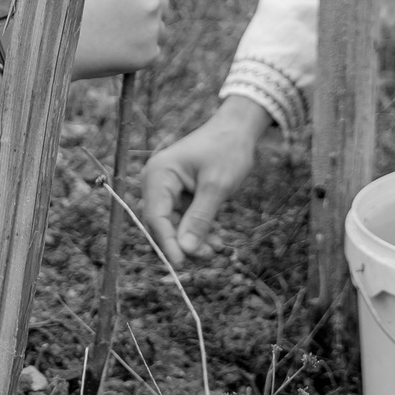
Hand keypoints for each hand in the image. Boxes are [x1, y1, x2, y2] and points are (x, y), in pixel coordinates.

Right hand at [69, 0, 179, 79]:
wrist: (50, 41)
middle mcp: (151, 2)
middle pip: (163, 1)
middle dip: (144, 4)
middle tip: (111, 12)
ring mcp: (151, 30)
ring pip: (159, 26)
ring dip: (143, 27)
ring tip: (108, 29)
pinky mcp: (148, 56)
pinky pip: (151, 48)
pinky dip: (136, 48)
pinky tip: (111, 45)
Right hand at [141, 96, 270, 265]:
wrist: (238, 129)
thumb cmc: (227, 149)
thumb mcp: (217, 186)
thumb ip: (200, 218)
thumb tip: (186, 249)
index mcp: (158, 174)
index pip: (156, 216)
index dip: (167, 242)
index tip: (182, 264)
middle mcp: (157, 181)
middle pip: (163, 223)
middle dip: (184, 242)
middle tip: (209, 256)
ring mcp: (168, 187)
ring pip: (175, 224)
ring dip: (194, 238)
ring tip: (216, 248)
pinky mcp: (180, 193)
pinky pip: (185, 217)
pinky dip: (199, 229)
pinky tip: (215, 239)